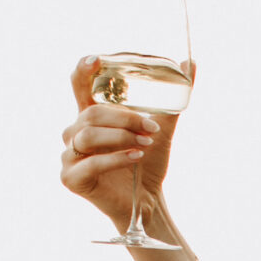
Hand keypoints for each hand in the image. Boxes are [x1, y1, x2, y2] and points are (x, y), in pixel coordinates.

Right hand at [60, 53, 190, 228]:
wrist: (147, 201)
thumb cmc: (147, 164)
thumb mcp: (160, 128)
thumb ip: (172, 99)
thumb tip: (190, 63)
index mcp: (90, 118)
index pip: (79, 87)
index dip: (83, 71)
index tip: (96, 60)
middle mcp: (74, 133)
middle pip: (91, 113)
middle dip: (123, 118)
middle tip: (150, 128)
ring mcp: (69, 156)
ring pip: (88, 135)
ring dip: (121, 136)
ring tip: (145, 143)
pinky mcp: (71, 178)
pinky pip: (91, 162)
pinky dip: (116, 158)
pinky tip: (136, 156)